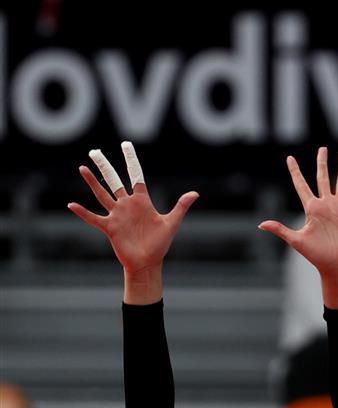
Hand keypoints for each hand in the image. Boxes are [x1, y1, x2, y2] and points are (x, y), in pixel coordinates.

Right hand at [67, 142, 197, 275]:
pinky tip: (72, 204)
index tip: (125, 144)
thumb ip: (181, 206)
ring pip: (102, 194)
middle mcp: (127, 205)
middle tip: (94, 151)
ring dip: (92, 182)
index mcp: (142, 201)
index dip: (131, 160)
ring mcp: (117, 215)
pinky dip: (83, 212)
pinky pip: (94, 218)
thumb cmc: (160, 244)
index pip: (135, 175)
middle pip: (114, 181)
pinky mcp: (110, 227)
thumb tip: (195, 193)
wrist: (148, 262)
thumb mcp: (172, 223)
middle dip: (105, 166)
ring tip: (82, 168)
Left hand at [258, 147, 337, 274]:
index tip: (289, 158)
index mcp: (311, 208)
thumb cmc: (316, 255)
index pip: (301, 185)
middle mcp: (325, 205)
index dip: (295, 172)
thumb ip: (281, 229)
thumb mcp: (297, 240)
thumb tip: (261, 224)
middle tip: (322, 149)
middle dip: (321, 163)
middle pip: (322, 178)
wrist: (335, 265)